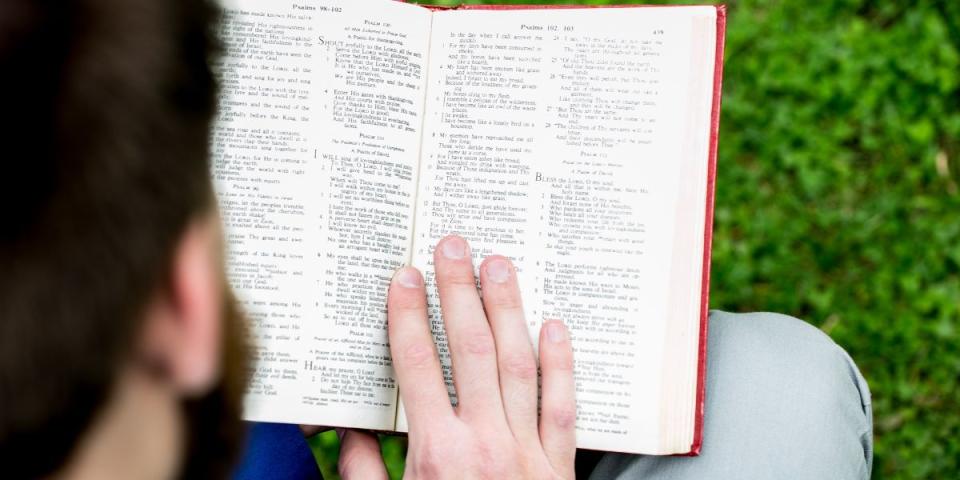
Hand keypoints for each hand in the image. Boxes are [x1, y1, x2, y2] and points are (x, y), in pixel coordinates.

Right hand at [341, 235, 576, 478]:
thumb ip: (365, 472)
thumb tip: (351, 431)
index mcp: (436, 454)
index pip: (417, 365)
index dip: (408, 315)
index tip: (406, 278)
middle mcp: (483, 444)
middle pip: (470, 349)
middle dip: (459, 292)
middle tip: (453, 248)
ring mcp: (525, 453)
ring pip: (517, 365)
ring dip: (507, 310)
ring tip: (499, 268)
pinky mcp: (557, 469)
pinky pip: (561, 407)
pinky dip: (560, 365)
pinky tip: (554, 327)